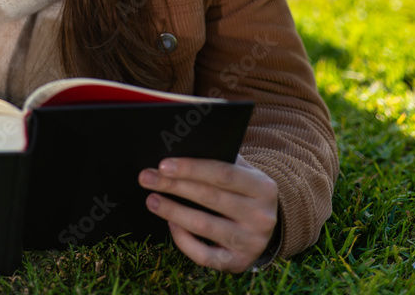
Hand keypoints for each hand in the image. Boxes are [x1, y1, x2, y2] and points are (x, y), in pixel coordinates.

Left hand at [138, 153, 278, 272]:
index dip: (191, 168)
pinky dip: (184, 240)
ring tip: (152, 200)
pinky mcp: (239, 263)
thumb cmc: (244, 190)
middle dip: (174, 186)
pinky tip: (171, 224)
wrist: (267, 224)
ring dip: (173, 211)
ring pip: (204, 226)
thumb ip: (220, 160)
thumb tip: (179, 151)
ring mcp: (251, 243)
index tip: (163, 165)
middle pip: (210, 198)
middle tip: (147, 178)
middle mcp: (261, 216)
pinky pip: (204, 255)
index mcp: (263, 187)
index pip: (222, 173)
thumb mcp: (243, 172)